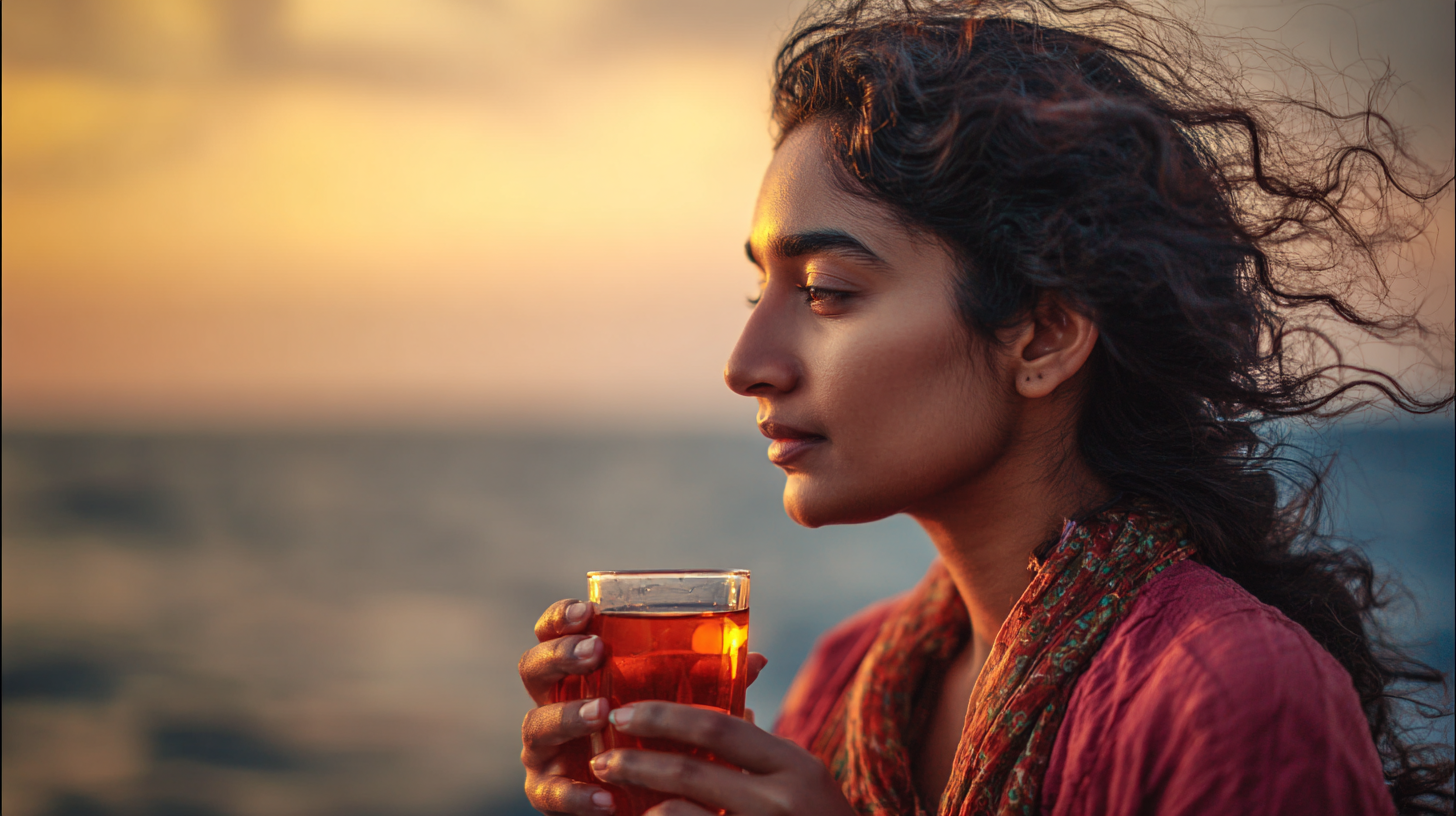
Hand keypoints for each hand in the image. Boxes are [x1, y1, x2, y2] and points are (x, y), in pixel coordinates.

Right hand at [519, 599, 767, 814]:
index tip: (586, 609)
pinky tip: (604, 794)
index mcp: (579, 672)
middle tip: (595, 653)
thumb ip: (710, 684)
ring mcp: (545, 748)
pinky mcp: (548, 790)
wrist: (652, 799)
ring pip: (536, 725)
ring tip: (602, 712)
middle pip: (533, 668)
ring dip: (567, 715)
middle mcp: (554, 702)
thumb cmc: (661, 740)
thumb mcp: (685, 707)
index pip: (554, 633)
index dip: (562, 617)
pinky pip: (548, 792)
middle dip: (560, 655)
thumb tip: (756, 659)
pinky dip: (574, 793)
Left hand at [588, 701, 855, 815]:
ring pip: (677, 815)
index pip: (719, 726)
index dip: (665, 717)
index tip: (627, 713)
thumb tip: (720, 708)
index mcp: (795, 766)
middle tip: (604, 755)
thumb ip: (761, 751)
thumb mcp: (803, 781)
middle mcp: (781, 801)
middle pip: (690, 771)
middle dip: (637, 760)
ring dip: (639, 803)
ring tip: (613, 793)